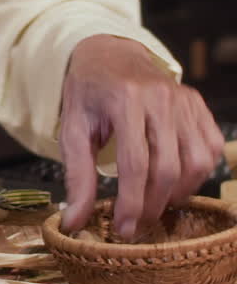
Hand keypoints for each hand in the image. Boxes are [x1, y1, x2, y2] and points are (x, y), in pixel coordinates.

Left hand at [59, 35, 223, 240]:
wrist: (110, 55)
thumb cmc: (89, 94)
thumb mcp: (72, 130)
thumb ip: (77, 176)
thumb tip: (74, 221)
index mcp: (124, 100)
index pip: (135, 164)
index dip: (132, 202)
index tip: (124, 228)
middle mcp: (159, 98)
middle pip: (168, 167)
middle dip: (153, 204)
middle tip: (138, 223)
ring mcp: (183, 99)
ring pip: (196, 161)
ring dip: (179, 192)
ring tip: (156, 202)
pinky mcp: (197, 103)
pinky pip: (211, 146)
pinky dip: (198, 172)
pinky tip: (176, 181)